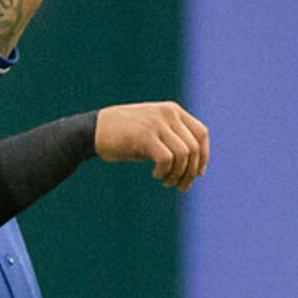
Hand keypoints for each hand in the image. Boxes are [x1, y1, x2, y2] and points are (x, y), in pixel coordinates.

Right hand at [95, 103, 209, 190]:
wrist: (93, 131)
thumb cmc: (125, 137)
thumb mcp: (155, 134)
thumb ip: (175, 142)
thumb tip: (198, 169)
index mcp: (173, 111)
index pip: (201, 133)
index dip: (204, 156)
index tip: (198, 174)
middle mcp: (168, 113)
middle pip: (194, 148)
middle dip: (190, 172)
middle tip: (180, 186)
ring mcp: (156, 123)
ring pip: (183, 155)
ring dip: (177, 175)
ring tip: (166, 182)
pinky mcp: (144, 135)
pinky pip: (167, 159)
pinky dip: (164, 172)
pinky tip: (155, 175)